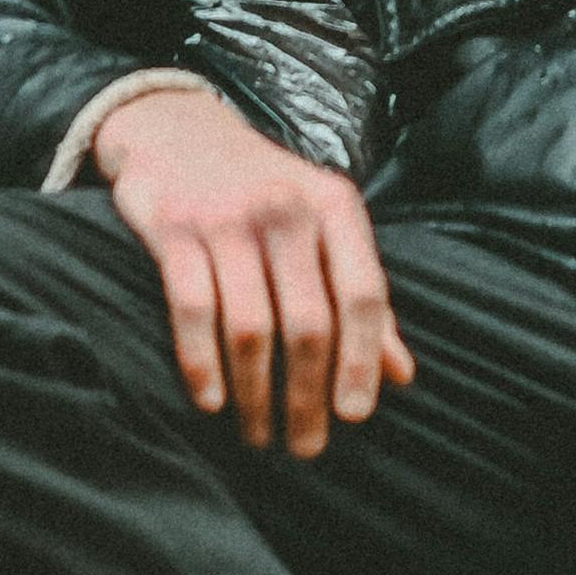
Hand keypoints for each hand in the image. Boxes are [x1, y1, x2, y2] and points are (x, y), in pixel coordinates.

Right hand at [88, 78, 413, 456]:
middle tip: (304, 446)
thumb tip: (402, 375)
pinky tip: (211, 402)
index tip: (356, 416)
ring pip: (251, 326)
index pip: (362, 293)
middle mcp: (285, 208)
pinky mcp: (173, 227)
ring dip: (256, 394)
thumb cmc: (262, 190)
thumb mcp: (322, 226)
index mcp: (334, 207)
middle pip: (308, 322)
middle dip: (308, 396)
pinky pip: (191, 309)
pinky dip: (202, 363)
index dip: (362, 360)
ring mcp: (227, 218)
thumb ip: (360, 295)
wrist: (176, 128)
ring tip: (257, 435)